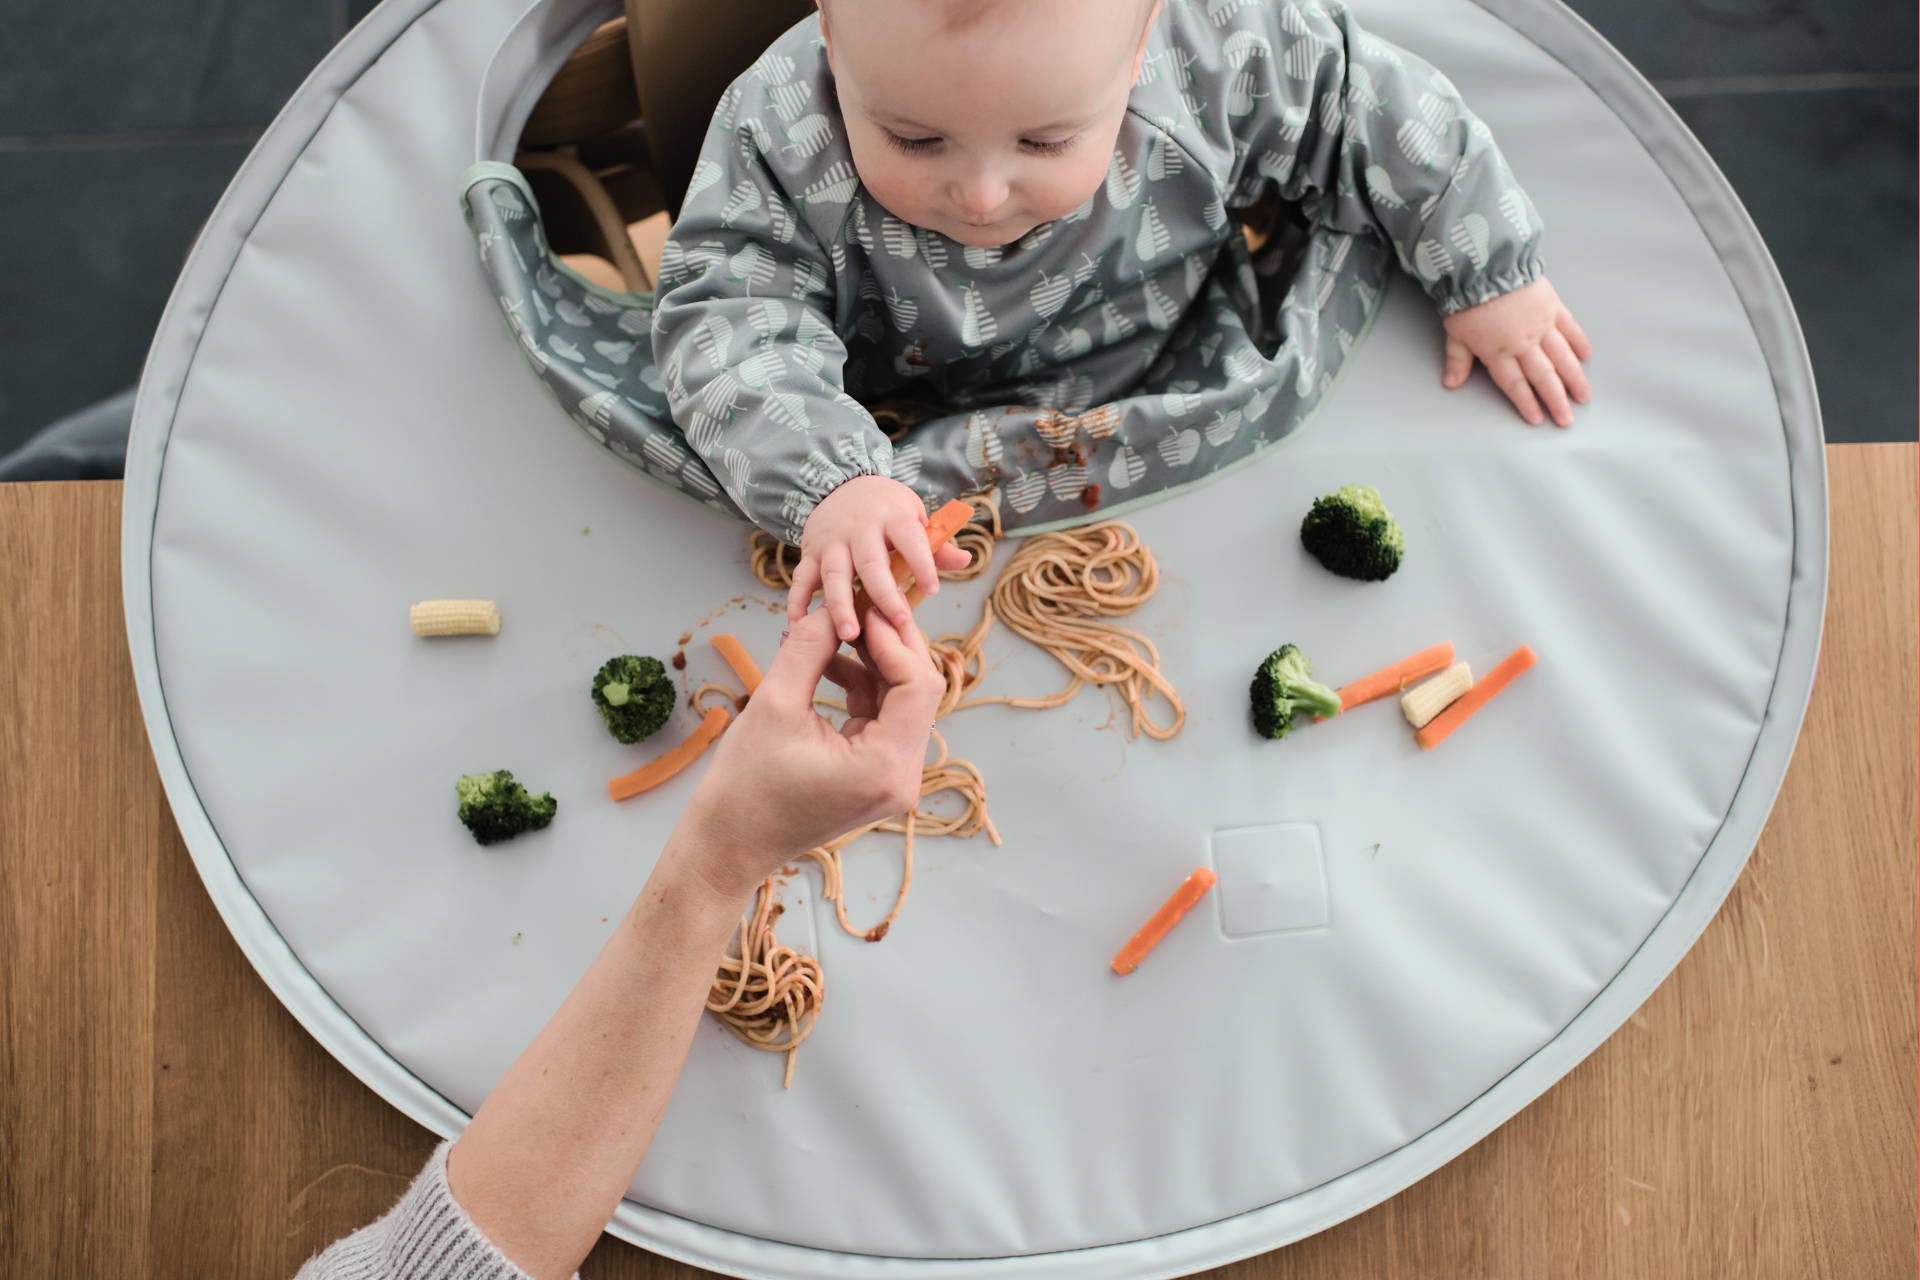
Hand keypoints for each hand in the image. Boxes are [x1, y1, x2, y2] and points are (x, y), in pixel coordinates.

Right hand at [672, 606, 944, 900]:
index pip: (918, 685)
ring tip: (836, 629)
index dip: (894, 638)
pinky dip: (862, 687)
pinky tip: (829, 661)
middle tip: (858, 605)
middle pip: (918, 693)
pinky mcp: (875, 777)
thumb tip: (835, 607)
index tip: (862, 607)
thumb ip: (810, 647)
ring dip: (873, 662)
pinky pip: (882, 719)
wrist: (728, 845)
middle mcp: (901, 778)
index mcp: (884, 767)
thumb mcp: (774, 703)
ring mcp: (891, 780)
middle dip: (889, 644)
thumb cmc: (744, 786)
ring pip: (901, 702)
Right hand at [788, 475, 971, 640]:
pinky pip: (801, 579)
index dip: (921, 563)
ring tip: (849, 636)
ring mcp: (831, 542)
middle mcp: (859, 529)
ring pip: (834, 575)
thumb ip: (936, 544)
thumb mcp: (914, 515)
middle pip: (870, 564)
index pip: (909, 539)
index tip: (933, 590)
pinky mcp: (809, 552)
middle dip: (882, 594)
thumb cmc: (887, 508)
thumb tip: (966, 561)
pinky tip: (799, 627)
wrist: (841, 483)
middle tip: (897, 623)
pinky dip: (798, 603)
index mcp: (892, 517)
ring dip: (840, 606)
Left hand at [1442, 277, 1592, 426]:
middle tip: (1566, 419)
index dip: (1526, 403)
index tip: (1538, 419)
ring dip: (1574, 378)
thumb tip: (1451, 382)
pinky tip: (1586, 356)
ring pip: (1561, 357)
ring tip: (1583, 396)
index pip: (1515, 384)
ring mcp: (1541, 324)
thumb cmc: (1467, 298)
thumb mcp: (1455, 332)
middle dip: (1556, 400)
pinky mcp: (1551, 306)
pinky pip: (1569, 327)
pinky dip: (1578, 342)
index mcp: (1498, 352)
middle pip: (1543, 376)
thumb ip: (1457, 359)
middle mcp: (1523, 342)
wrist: (1486, 265)